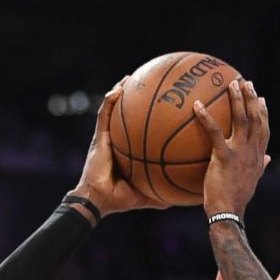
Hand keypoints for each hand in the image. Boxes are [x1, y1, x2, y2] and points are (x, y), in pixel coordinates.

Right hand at [67, 80, 168, 218]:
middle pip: (125, 116)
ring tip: (130, 78)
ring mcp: (106, 138)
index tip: (161, 108)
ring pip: (113, 110)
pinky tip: (117, 90)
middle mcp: (116, 141)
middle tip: (147, 85)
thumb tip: (181, 198)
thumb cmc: (120, 199)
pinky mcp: (98, 138)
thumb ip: (162, 194)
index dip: (148, 119)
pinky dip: (109, 102)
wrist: (100, 200)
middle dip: (134, 100)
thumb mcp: (147, 195)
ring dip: (120, 92)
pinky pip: (104, 116)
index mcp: (127, 152)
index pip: (138, 131)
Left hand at [194, 79, 269, 218]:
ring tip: (230, 84)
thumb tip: (268, 158)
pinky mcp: (224, 157)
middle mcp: (252, 152)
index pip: (264, 130)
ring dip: (237, 100)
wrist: (228, 214)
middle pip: (255, 119)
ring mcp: (240, 154)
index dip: (263, 113)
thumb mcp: (252, 182)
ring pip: (242, 120)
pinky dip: (206, 117)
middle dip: (252, 99)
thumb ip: (260, 167)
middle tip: (246, 82)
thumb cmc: (236, 201)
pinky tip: (197, 105)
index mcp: (257, 158)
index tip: (261, 99)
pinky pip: (215, 133)